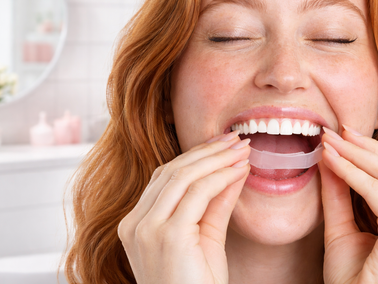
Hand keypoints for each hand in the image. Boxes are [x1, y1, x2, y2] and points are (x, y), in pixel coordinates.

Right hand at [117, 130, 250, 283]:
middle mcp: (135, 222)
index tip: (222, 145)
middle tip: (236, 139)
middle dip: (208, 151)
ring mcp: (147, 228)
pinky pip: (197, 193)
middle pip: (172, 171)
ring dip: (216, 158)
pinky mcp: (166, 235)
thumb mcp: (207, 238)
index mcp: (137, 223)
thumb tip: (233, 169)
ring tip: (242, 148)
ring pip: (183, 176)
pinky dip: (221, 176)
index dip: (196, 157)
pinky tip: (240, 169)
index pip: (165, 177)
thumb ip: (217, 202)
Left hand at [319, 126, 377, 283]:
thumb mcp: (343, 229)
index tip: (370, 131)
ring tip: (332, 140)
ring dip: (359, 152)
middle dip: (370, 145)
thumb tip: (328, 160)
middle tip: (341, 129)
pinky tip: (330, 160)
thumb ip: (339, 196)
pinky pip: (376, 191)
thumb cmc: (354, 281)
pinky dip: (350, 171)